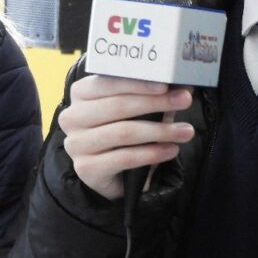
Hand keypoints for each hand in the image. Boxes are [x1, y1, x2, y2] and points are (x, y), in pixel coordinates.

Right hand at [57, 75, 194, 199]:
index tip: (166, 84)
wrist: (110, 174)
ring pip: (123, 132)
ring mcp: (76, 144)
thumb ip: (152, 97)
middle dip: (155, 103)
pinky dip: (152, 153)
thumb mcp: (134, 111)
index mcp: (80, 93)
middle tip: (184, 100)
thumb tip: (182, 86)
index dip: (138, 83)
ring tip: (185, 131)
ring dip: (160, 131)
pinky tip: (171, 150)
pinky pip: (125, 158)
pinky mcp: (86, 168)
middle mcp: (72, 117)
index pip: (108, 82)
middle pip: (117, 106)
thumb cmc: (122, 134)